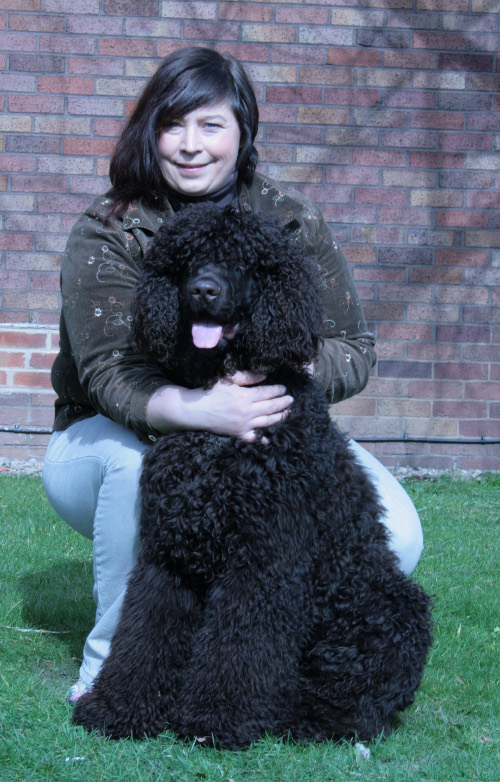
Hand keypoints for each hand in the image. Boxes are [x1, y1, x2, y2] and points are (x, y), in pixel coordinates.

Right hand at [147, 372, 292, 441]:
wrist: (195, 410)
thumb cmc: (210, 391)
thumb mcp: (228, 379)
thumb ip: (247, 377)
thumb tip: (265, 375)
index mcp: (245, 396)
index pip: (268, 392)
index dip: (278, 390)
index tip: (284, 388)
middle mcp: (247, 411)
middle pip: (272, 407)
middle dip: (284, 403)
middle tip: (291, 400)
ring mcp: (244, 424)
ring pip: (268, 422)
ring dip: (280, 417)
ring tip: (287, 413)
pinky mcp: (239, 434)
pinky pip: (255, 437)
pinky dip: (264, 438)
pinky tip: (271, 437)